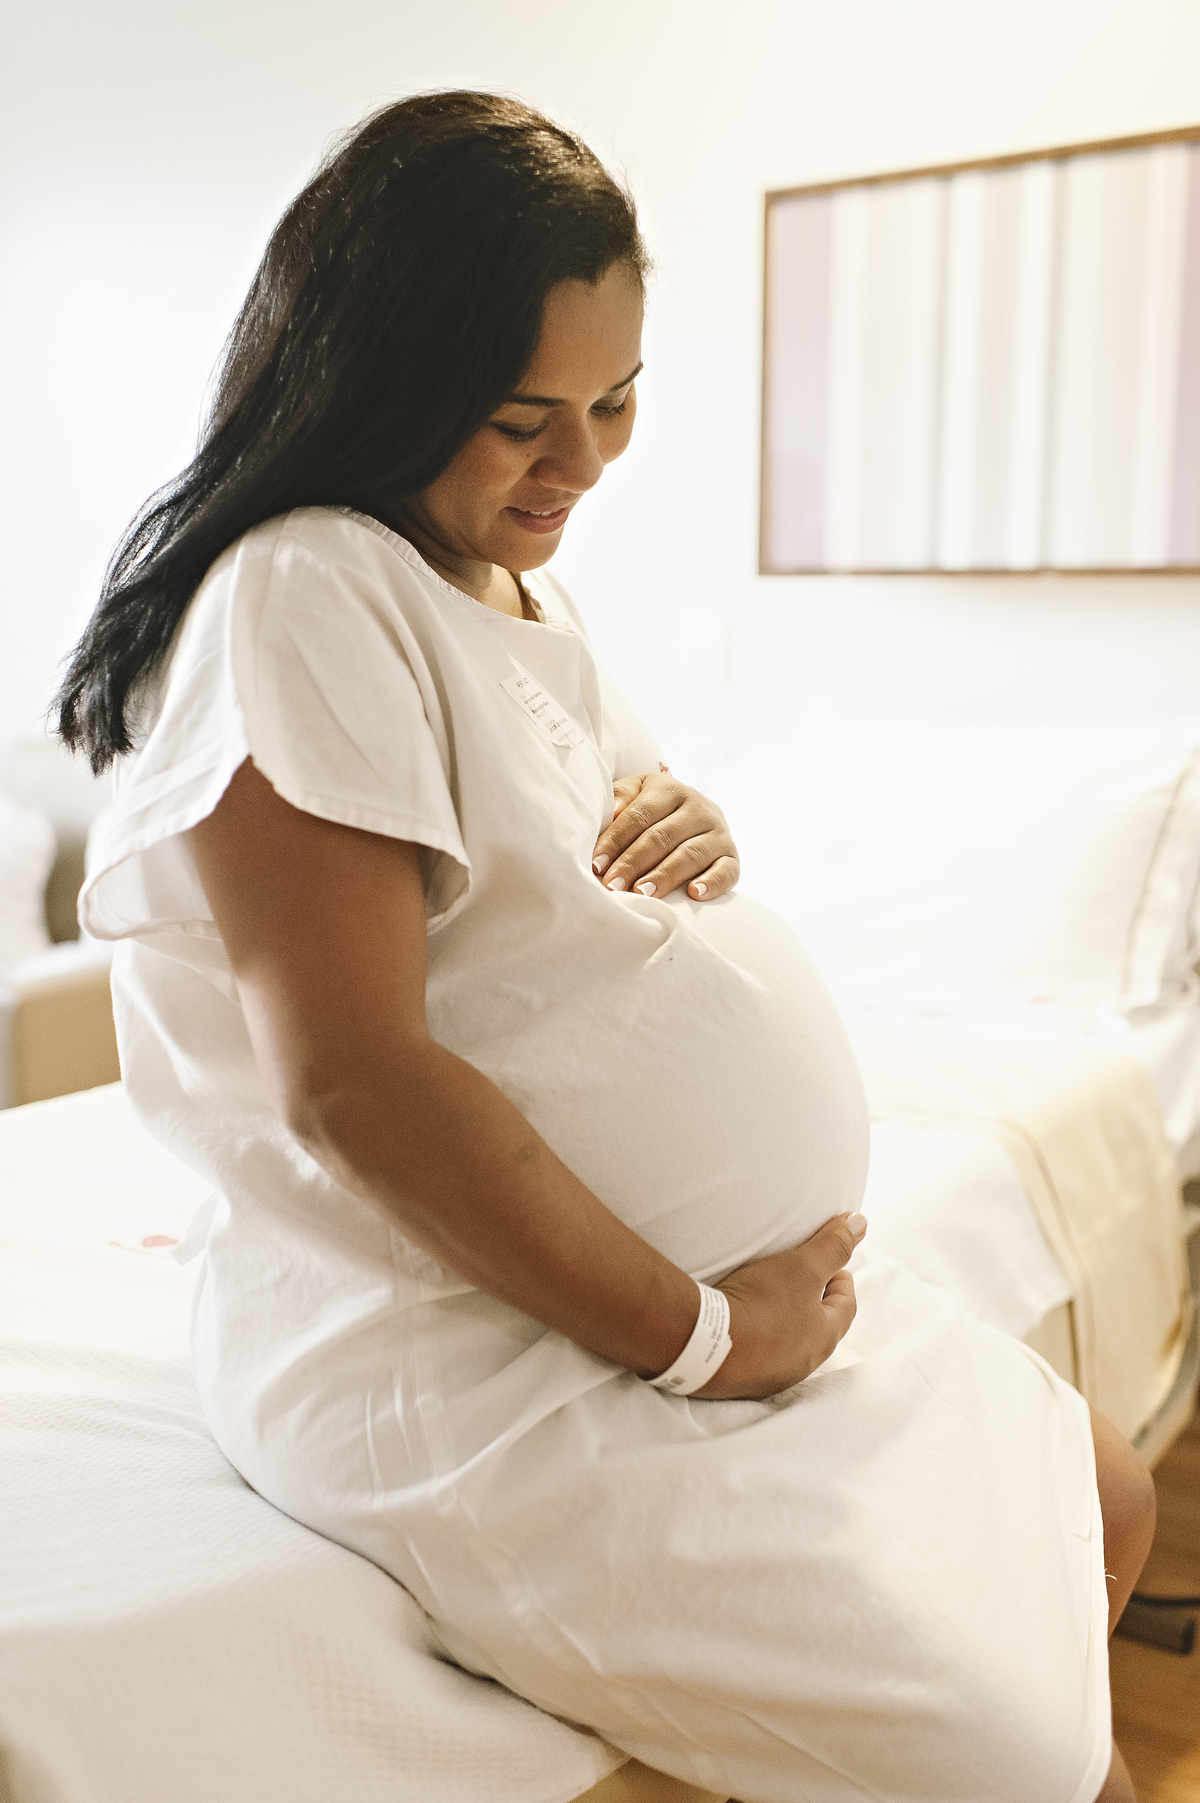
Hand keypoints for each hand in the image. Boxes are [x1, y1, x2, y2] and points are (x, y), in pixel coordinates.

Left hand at [592, 768, 739, 901]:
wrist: (695, 817)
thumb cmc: (652, 811)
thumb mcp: (635, 794)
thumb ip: (620, 798)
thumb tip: (611, 812)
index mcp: (670, 789)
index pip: (639, 816)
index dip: (615, 841)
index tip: (596, 865)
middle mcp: (698, 808)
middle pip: (662, 837)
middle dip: (634, 863)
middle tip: (612, 886)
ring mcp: (719, 832)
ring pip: (691, 854)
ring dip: (664, 876)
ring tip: (641, 894)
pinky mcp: (732, 857)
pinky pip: (727, 871)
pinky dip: (712, 883)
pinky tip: (694, 894)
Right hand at [696, 1212, 865, 1399]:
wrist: (703, 1344)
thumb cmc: (760, 1303)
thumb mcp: (802, 1266)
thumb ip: (833, 1244)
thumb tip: (861, 1222)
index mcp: (825, 1336)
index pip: (845, 1306)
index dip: (841, 1282)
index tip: (833, 1267)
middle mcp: (804, 1362)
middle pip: (820, 1328)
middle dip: (816, 1303)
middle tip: (804, 1282)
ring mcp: (773, 1376)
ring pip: (790, 1344)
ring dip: (787, 1323)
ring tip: (770, 1300)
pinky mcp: (743, 1380)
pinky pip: (759, 1356)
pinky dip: (758, 1338)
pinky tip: (744, 1324)